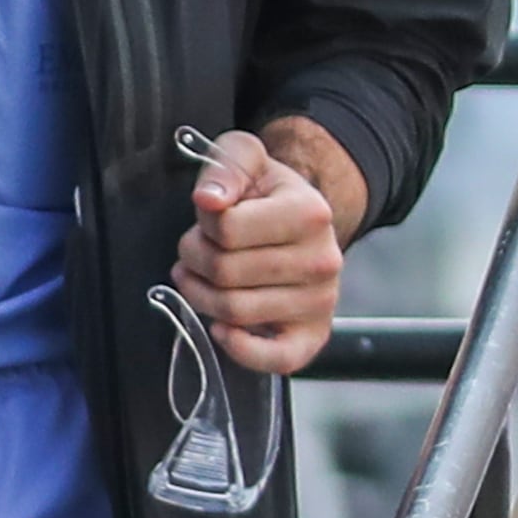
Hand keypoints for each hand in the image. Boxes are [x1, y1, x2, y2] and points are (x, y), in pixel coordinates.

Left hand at [171, 120, 358, 373]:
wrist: (301, 221)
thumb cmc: (265, 191)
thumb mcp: (244, 157)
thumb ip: (225, 166)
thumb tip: (208, 201)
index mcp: (310, 212)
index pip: (225, 228)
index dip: (202, 224)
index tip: (209, 219)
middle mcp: (323, 261)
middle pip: (224, 272)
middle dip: (193, 258)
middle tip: (196, 250)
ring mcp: (321, 302)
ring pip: (233, 311)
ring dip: (200, 295)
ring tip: (201, 277)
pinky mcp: (314, 335)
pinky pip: (277, 359)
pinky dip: (241, 349)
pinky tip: (222, 329)